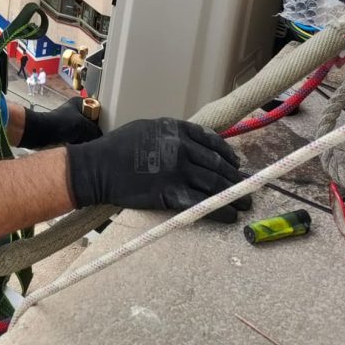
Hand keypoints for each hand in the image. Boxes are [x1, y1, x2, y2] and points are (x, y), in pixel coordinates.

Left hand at [20, 97, 101, 148]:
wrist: (40, 135)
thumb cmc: (58, 124)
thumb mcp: (82, 125)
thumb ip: (95, 130)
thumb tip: (101, 138)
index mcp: (80, 103)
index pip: (97, 111)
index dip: (101, 120)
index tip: (105, 129)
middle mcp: (77, 112)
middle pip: (93, 124)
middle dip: (94, 132)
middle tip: (97, 139)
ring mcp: (72, 124)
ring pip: (87, 134)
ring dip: (88, 139)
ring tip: (88, 144)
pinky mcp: (68, 135)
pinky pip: (81, 140)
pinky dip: (82, 144)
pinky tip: (82, 148)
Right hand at [65, 117, 251, 223]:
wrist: (97, 167)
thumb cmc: (118, 147)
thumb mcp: (147, 129)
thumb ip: (172, 134)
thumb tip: (194, 147)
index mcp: (174, 128)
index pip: (211, 140)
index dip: (227, 154)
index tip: (235, 163)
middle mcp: (180, 147)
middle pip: (217, 164)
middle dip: (236, 178)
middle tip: (247, 187)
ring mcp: (177, 171)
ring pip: (215, 184)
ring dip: (234, 196)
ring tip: (244, 204)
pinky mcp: (171, 193)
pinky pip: (202, 203)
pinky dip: (220, 211)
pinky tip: (230, 216)